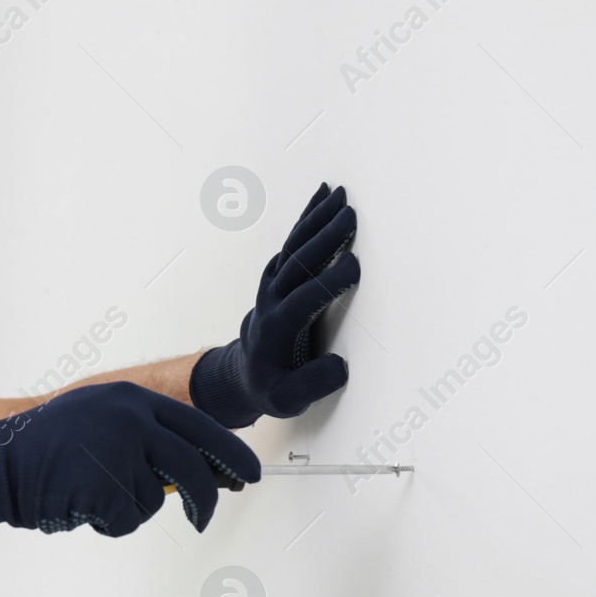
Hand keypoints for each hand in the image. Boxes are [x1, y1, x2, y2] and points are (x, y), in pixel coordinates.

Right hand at [0, 381, 260, 540]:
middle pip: (192, 465)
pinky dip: (107, 522)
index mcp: (131, 399)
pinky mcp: (106, 482)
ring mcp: (119, 449)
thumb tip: (190, 469)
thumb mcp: (97, 421)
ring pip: (155, 498)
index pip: (198, 426)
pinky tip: (78, 505)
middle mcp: (131, 418)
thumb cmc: (42, 449)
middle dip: (206, 497)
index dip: (229, 452)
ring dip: (127, 508)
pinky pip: (127, 518)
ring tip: (89, 495)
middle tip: (205, 517)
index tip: (248, 472)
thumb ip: (142, 436)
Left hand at [188, 182, 359, 427]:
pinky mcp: (276, 276)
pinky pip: (293, 242)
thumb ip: (312, 385)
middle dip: (322, 238)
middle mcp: (270, 300)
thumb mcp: (287, 400)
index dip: (326, 282)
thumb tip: (339, 367)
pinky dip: (308, 219)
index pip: (302, 299)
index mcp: (275, 329)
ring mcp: (271, 285)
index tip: (353, 265)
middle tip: (349, 215)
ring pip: (293, 246)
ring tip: (340, 196)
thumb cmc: (270, 386)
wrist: (242, 374)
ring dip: (316, 220)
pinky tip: (324, 198)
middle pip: (296, 263)